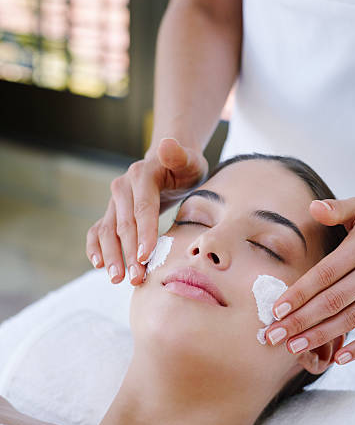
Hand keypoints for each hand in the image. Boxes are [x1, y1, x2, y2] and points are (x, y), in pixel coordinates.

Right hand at [86, 137, 207, 284]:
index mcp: (142, 175)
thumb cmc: (185, 168)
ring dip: (111, 256)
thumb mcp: (190, 160)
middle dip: (129, 253)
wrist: (170, 166)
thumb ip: (179, 155)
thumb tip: (166, 144)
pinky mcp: (111, 213)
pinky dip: (95, 248)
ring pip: (107, 231)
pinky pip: (97, 231)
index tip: (146, 257)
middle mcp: (122, 187)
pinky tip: (99, 266)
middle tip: (136, 278)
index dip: (144, 234)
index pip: (142, 208)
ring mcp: (114, 201)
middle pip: (124, 224)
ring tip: (118, 279)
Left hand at [265, 195, 354, 365]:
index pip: (325, 274)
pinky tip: (339, 358)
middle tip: (274, 336)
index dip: (300, 293)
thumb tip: (313, 207)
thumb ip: (335, 208)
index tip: (277, 310)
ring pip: (352, 318)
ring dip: (322, 336)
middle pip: (333, 301)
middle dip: (301, 321)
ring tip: (295, 347)